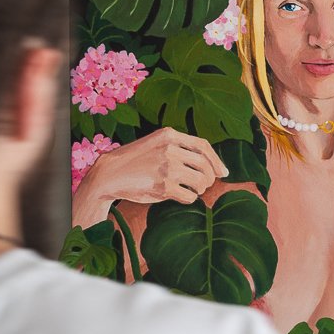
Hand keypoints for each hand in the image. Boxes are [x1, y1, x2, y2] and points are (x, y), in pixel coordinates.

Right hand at [72, 128, 228, 226]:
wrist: (110, 174)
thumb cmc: (136, 160)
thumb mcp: (156, 144)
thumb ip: (179, 147)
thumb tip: (212, 165)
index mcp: (169, 135)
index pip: (203, 146)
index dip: (216, 160)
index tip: (223, 173)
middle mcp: (170, 149)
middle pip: (205, 165)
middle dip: (209, 178)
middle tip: (203, 185)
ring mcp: (167, 167)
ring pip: (201, 182)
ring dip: (200, 189)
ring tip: (191, 189)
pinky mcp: (163, 186)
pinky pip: (190, 196)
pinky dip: (188, 198)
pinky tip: (181, 196)